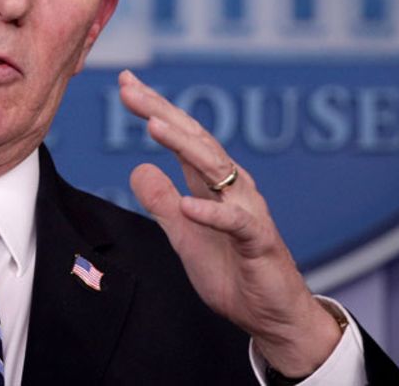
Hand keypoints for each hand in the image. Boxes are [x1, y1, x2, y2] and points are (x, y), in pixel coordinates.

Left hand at [119, 71, 342, 376]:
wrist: (273, 315)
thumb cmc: (232, 271)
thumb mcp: (183, 236)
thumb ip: (163, 202)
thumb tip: (137, 168)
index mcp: (212, 183)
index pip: (181, 137)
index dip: (154, 109)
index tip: (126, 84)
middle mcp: (232, 187)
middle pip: (195, 140)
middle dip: (162, 112)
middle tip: (130, 90)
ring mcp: (247, 210)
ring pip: (215, 169)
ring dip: (183, 146)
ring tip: (153, 126)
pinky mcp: (258, 241)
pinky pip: (234, 223)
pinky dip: (211, 213)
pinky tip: (189, 205)